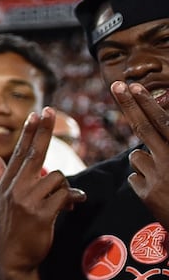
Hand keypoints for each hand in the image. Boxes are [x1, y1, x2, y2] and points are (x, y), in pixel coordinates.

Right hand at [0, 108, 85, 279]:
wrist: (14, 257)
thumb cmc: (10, 226)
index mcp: (7, 183)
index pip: (20, 151)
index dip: (29, 131)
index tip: (36, 112)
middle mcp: (14, 188)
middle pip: (34, 153)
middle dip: (42, 130)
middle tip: (49, 111)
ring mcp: (26, 200)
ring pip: (58, 178)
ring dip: (65, 189)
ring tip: (63, 202)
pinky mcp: (40, 213)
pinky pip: (65, 195)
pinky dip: (72, 200)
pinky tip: (71, 207)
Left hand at [112, 81, 168, 225]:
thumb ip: (168, 141)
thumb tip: (161, 119)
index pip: (162, 122)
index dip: (146, 103)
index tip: (132, 87)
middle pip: (144, 128)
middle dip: (129, 104)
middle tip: (116, 84)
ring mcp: (159, 178)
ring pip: (136, 157)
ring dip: (144, 162)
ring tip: (164, 178)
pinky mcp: (147, 195)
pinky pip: (134, 177)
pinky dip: (142, 181)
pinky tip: (158, 192)